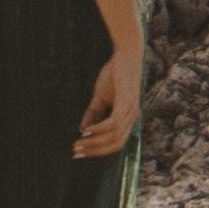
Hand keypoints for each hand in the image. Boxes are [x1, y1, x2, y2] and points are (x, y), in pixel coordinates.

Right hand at [73, 38, 143, 158]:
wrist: (125, 54)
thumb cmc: (115, 75)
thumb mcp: (101, 97)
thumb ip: (94, 114)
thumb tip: (82, 130)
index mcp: (128, 119)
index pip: (115, 144)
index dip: (98, 151)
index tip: (79, 153)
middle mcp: (132, 118)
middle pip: (115, 145)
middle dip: (95, 151)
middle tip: (76, 152)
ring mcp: (131, 110)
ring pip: (114, 136)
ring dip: (94, 142)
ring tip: (78, 143)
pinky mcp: (126, 101)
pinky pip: (114, 123)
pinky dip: (99, 129)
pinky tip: (86, 131)